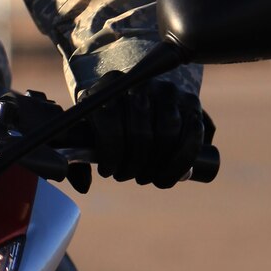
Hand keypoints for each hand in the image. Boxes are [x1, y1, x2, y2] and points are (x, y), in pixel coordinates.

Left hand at [83, 76, 208, 188]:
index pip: (110, 121)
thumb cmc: (109, 120)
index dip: (109, 154)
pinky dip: (181, 164)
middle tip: (128, 176)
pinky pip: (192, 136)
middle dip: (133, 165)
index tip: (107, 171)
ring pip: (167, 135)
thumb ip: (79, 158)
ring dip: (157, 167)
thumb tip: (83, 187)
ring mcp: (168, 91)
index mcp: (108, 85)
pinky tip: (170, 177)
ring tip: (146, 177)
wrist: (139, 94)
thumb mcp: (90, 129)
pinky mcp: (191, 102)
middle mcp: (141, 83)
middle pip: (139, 132)